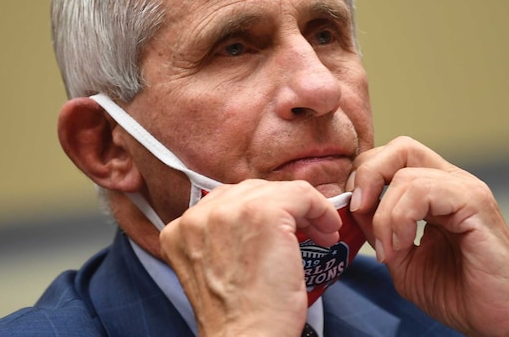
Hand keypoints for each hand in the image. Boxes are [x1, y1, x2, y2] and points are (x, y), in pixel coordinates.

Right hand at [159, 179, 340, 336]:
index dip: (260, 213)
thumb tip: (261, 224)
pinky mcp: (263, 213)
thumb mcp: (217, 271)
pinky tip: (327, 231)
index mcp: (180, 230)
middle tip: (307, 232)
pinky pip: (301, 194)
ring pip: (277, 191)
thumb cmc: (241, 317)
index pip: (227, 202)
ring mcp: (229, 211)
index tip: (282, 232)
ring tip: (320, 234)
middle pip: (251, 191)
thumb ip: (224, 240)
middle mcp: (198, 215)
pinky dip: (320, 210)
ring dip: (304, 210)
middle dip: (283, 209)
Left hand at [348, 136, 508, 336]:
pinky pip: (424, 190)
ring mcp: (465, 189)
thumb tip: (354, 207)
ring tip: (388, 248)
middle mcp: (451, 182)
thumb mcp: (403, 260)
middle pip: (400, 147)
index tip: (352, 213)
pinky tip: (401, 245)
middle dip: (368, 175)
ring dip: (383, 213)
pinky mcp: (475, 203)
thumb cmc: (461, 294)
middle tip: (358, 211)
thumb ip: (378, 230)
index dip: (364, 178)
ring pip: (406, 171)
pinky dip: (400, 218)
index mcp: (435, 192)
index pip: (392, 158)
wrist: (501, 322)